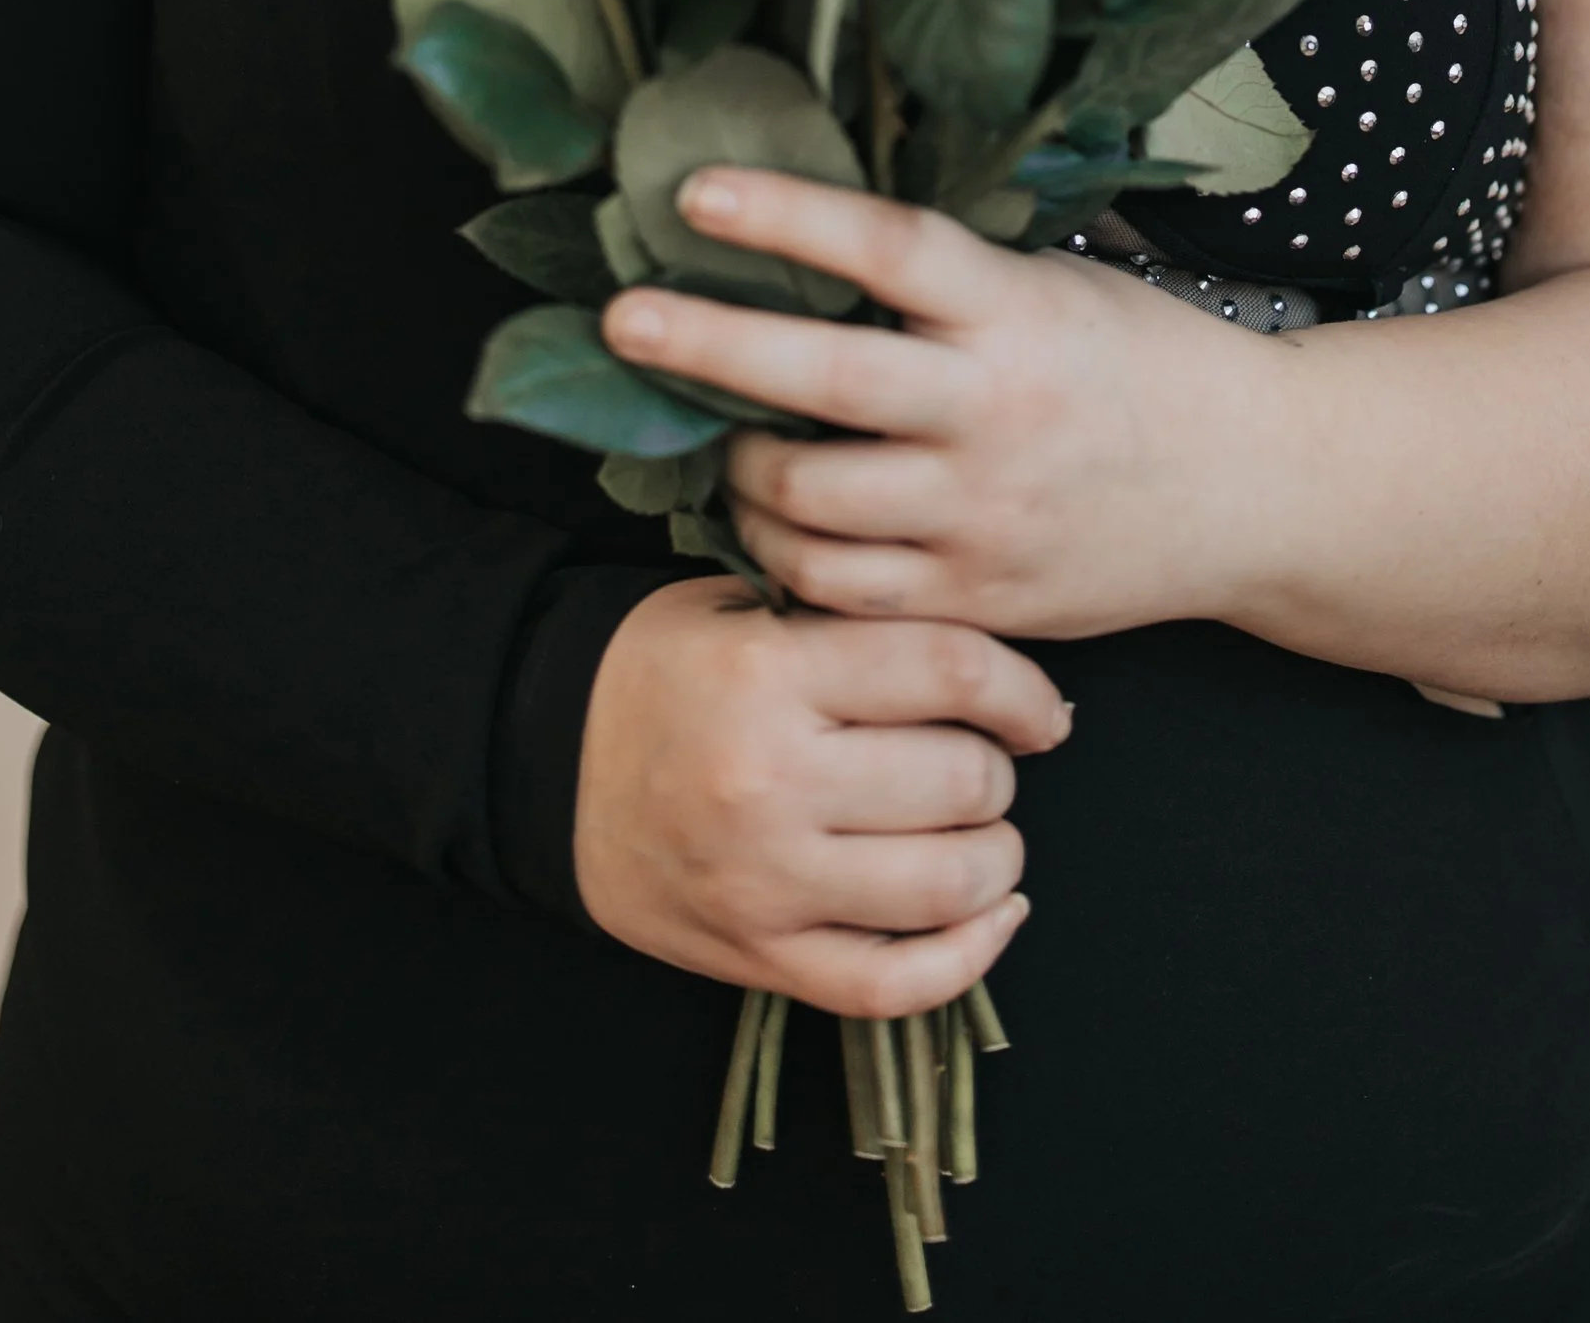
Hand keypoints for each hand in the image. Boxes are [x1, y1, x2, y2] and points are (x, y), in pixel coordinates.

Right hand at [571, 573, 1066, 1011]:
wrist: (549, 755)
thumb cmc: (667, 669)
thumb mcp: (748, 606)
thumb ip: (857, 625)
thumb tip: (997, 669)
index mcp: (770, 674)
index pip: (949, 671)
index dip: (1022, 689)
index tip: (1041, 709)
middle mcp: (770, 781)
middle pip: (961, 780)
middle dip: (999, 770)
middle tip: (987, 759)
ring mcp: (765, 883)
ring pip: (946, 884)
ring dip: (995, 858)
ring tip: (984, 831)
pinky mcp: (758, 956)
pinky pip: (892, 983)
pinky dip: (965, 958)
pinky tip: (993, 916)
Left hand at [602, 172, 1274, 635]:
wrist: (1254, 487)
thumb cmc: (1138, 361)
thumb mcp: (1054, 286)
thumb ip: (946, 281)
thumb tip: (800, 236)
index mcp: (1016, 311)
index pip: (887, 248)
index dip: (786, 217)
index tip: (694, 193)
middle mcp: (996, 412)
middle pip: (823, 381)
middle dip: (710, 347)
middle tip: (624, 320)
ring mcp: (985, 514)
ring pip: (813, 501)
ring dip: (741, 469)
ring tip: (723, 440)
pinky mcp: (980, 599)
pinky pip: (844, 590)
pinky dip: (787, 557)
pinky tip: (775, 524)